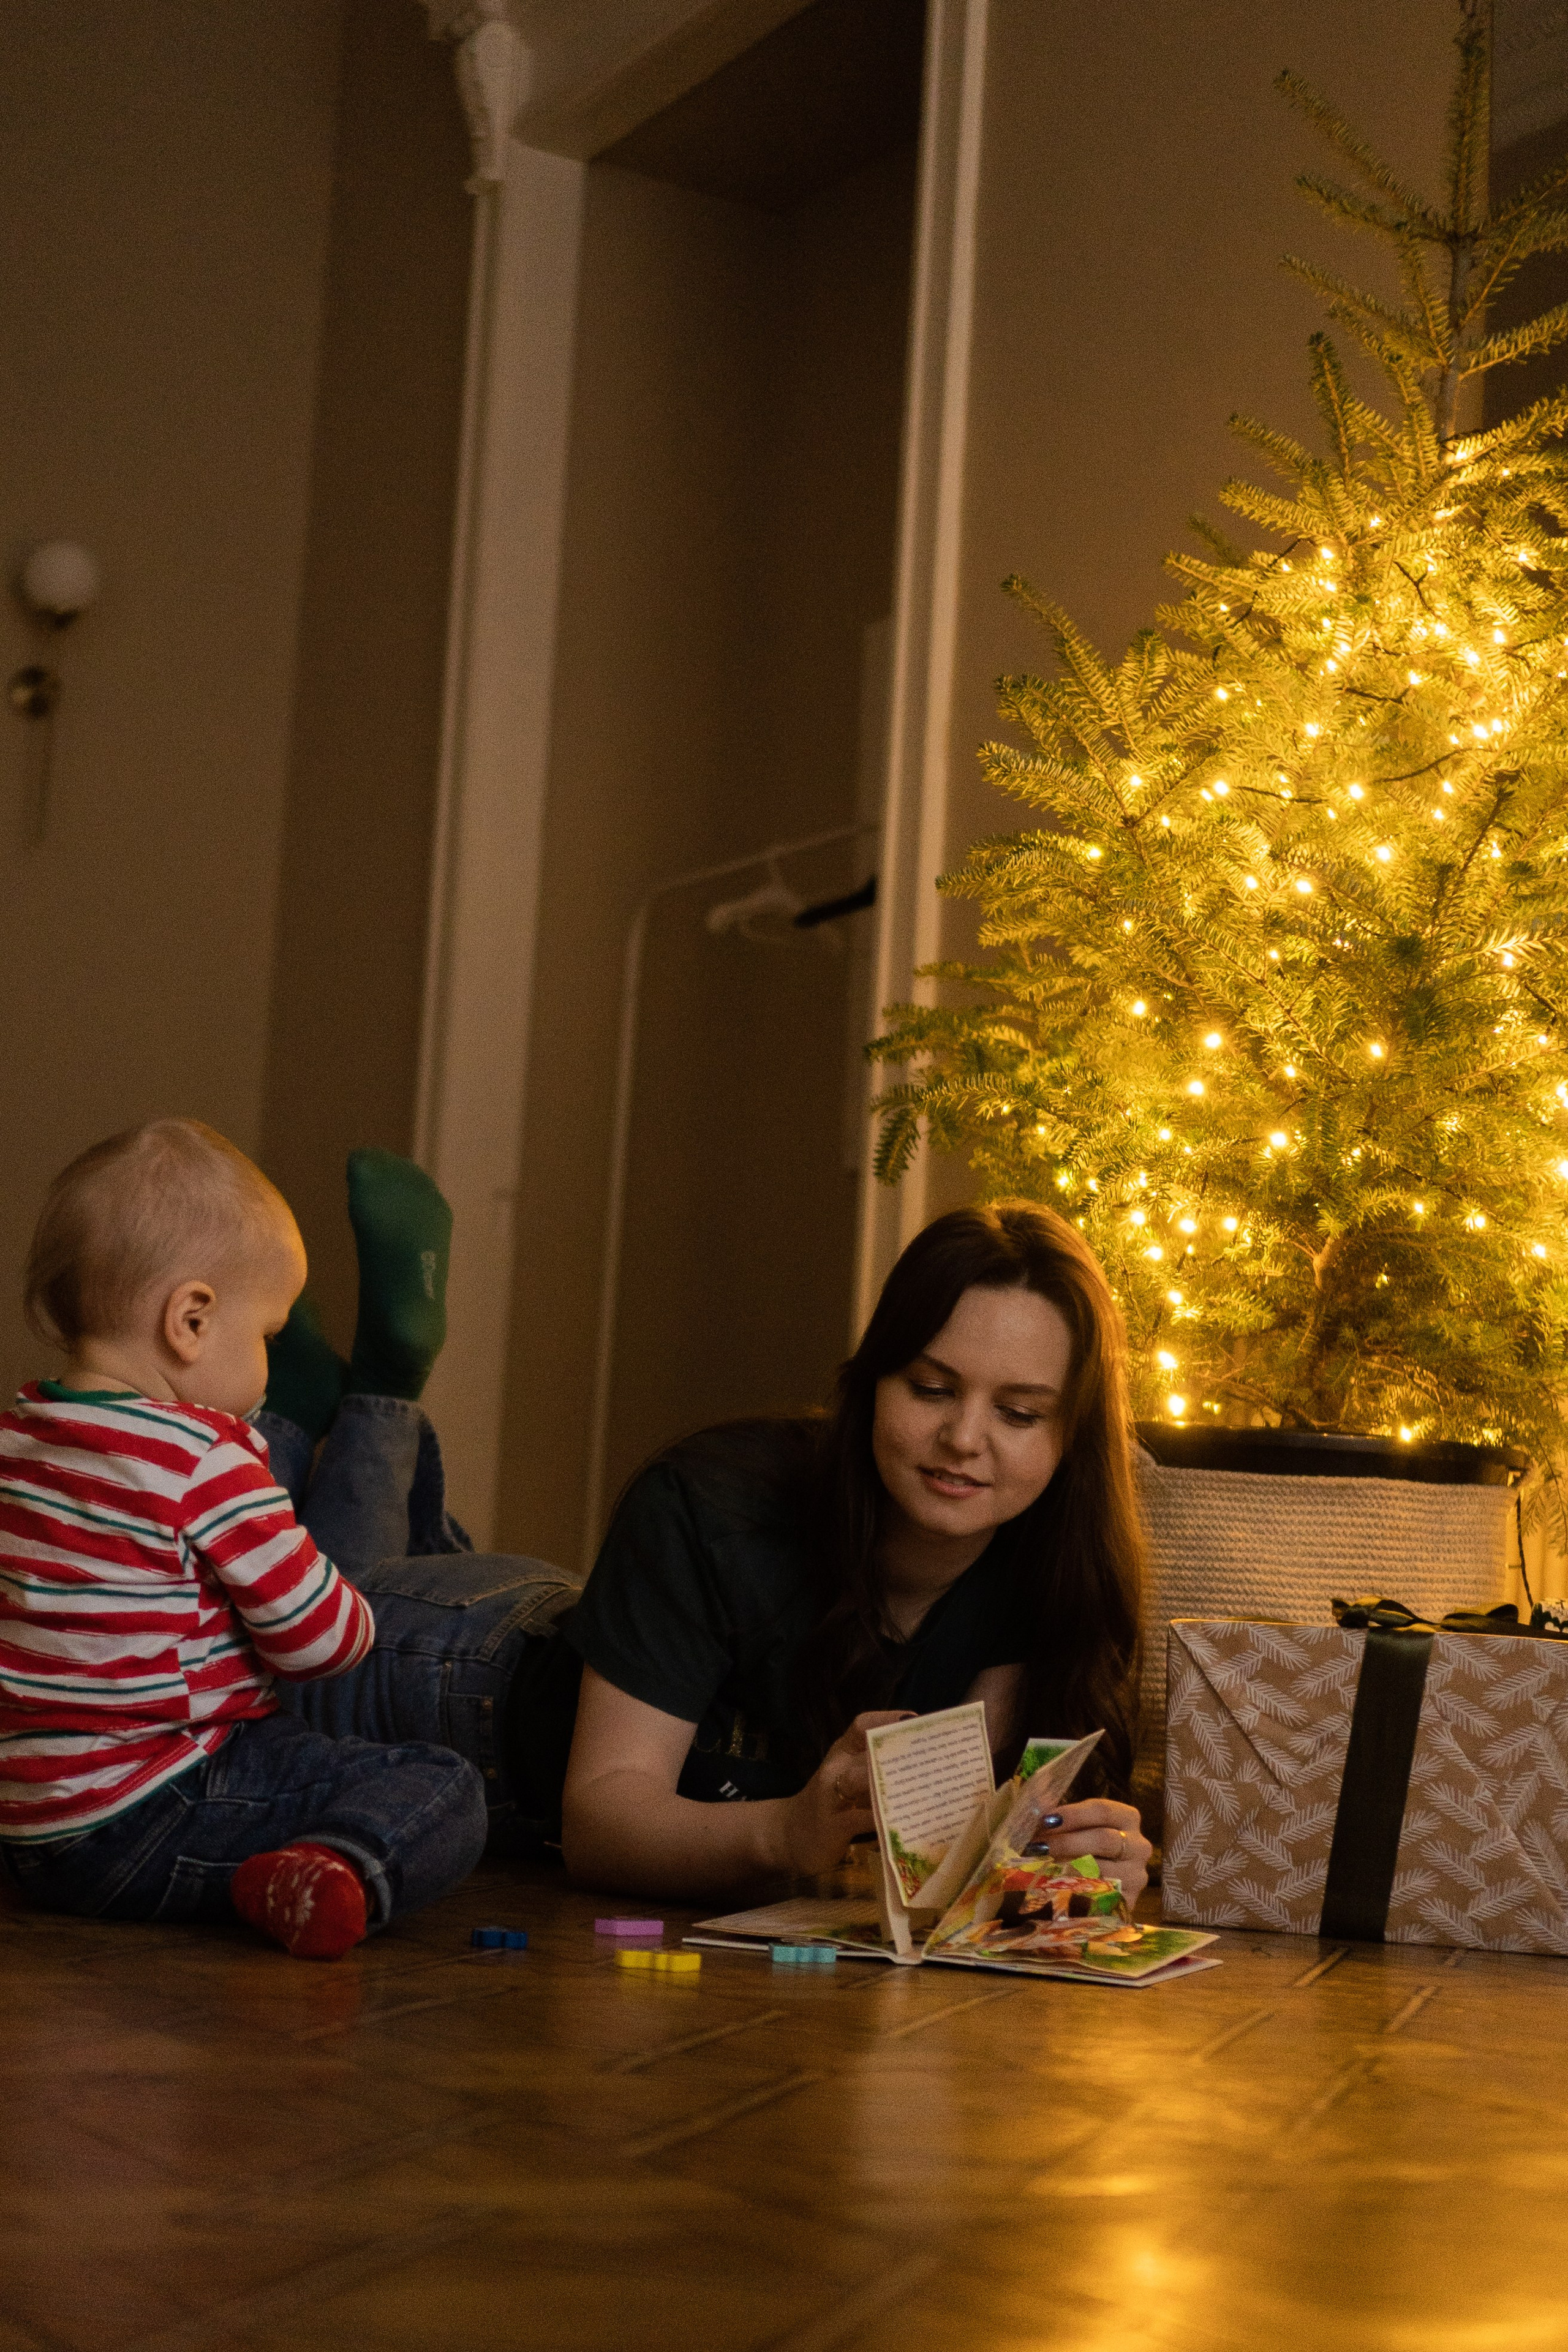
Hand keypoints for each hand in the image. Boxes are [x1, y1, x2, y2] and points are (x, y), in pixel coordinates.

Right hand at [774, 1710, 912, 1877]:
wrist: (788, 1836)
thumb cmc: (830, 1805)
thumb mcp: (848, 1779)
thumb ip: (874, 1768)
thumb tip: (922, 1761)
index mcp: (841, 1752)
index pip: (861, 1725)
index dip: (888, 1719)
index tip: (916, 1720)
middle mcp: (835, 1768)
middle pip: (866, 1750)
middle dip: (899, 1751)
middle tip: (933, 1754)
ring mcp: (830, 1796)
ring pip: (860, 1780)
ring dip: (892, 1782)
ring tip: (924, 1786)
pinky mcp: (832, 1825)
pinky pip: (860, 1819)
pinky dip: (883, 1819)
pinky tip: (906, 1823)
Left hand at [1036, 1798, 1150, 1906]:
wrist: (1098, 1886)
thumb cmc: (1083, 1846)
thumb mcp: (1076, 1826)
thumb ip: (1059, 1815)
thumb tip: (1036, 1804)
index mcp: (1127, 1818)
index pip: (1102, 1810)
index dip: (1072, 1815)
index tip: (1046, 1820)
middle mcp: (1138, 1845)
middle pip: (1103, 1839)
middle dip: (1067, 1842)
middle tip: (1039, 1846)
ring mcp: (1136, 1875)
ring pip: (1101, 1869)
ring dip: (1068, 1866)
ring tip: (1043, 1866)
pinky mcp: (1129, 1901)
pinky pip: (1101, 1895)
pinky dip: (1077, 1889)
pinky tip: (1057, 1886)